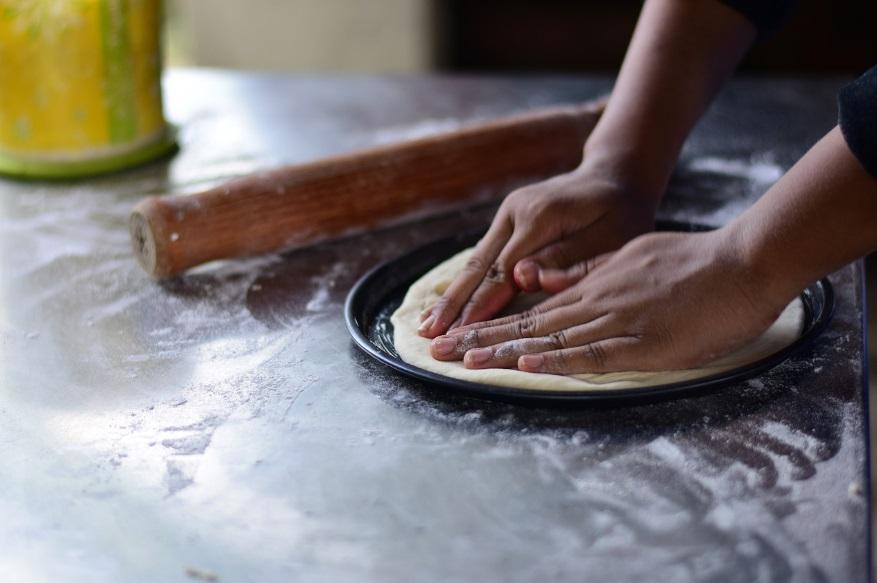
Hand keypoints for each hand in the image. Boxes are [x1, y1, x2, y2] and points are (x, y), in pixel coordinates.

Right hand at [417, 163, 658, 337]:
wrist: (615, 178)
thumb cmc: (620, 214)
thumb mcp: (609, 237)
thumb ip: (567, 259)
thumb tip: (523, 278)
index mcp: (539, 216)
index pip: (504, 270)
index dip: (482, 304)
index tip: (463, 333)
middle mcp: (515, 212)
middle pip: (478, 266)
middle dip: (454, 303)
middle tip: (429, 334)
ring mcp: (507, 216)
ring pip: (474, 262)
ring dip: (451, 295)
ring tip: (427, 325)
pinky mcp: (507, 223)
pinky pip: (483, 257)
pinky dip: (465, 283)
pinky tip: (448, 305)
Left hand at [428, 229, 796, 373]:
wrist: (741, 262)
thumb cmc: (692, 262)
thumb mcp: (630, 255)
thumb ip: (588, 269)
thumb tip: (546, 277)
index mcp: (593, 284)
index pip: (531, 309)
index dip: (492, 323)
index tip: (458, 335)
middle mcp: (595, 300)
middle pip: (528, 323)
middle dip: (480, 337)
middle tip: (437, 351)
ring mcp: (617, 319)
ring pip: (551, 337)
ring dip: (505, 350)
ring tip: (463, 361)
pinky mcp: (644, 341)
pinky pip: (595, 353)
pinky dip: (560, 358)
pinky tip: (528, 364)